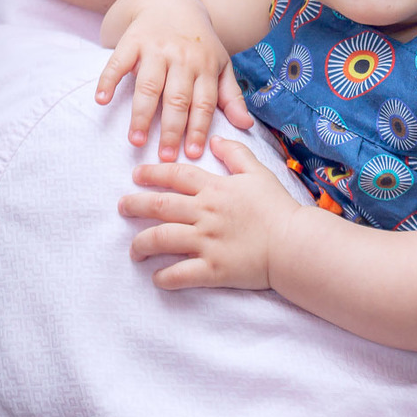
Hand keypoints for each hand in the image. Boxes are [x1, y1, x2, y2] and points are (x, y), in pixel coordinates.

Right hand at [96, 0, 250, 158]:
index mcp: (205, 66)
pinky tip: (102, 100)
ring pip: (149, 85)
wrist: (171, 2)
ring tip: (135, 140)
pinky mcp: (132, 41)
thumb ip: (230, 96)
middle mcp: (182, 57)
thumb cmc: (198, 43)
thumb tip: (246, 125)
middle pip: (176, 98)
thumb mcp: (220, 64)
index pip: (203, 103)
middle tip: (164, 158)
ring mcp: (156, 48)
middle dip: (171, 129)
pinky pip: (118, 62)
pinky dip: (108, 80)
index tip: (192, 155)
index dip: (198, 129)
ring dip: (141, 114)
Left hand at [118, 133, 300, 288]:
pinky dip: (164, 277)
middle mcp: (205, 213)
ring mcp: (207, 242)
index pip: (176, 175)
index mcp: (215, 189)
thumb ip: (235, 154)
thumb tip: (216, 140)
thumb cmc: (278, 208)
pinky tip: (157, 277)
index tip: (136, 175)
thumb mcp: (258, 173)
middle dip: (135, 205)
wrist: (294, 244)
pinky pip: (179, 274)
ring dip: (141, 244)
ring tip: (134, 249)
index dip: (152, 173)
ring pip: (161, 239)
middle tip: (122, 207)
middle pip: (160, 205)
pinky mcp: (212, 269)